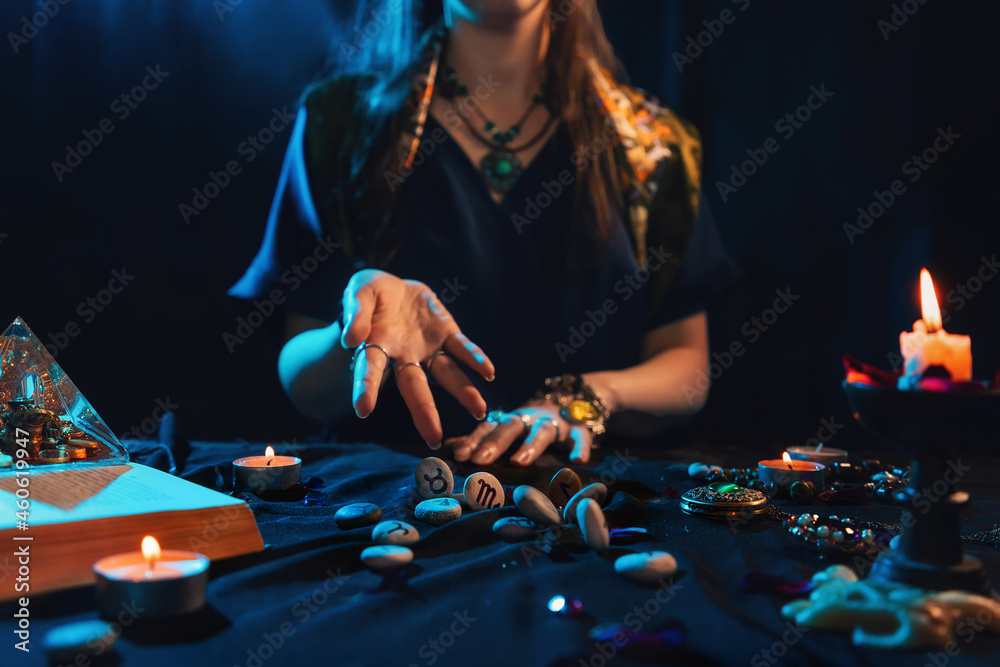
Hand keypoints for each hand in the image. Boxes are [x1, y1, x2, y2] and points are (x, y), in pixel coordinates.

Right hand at [341, 269, 494, 447]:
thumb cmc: (369, 294)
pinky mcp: (446, 333)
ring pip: (446, 374)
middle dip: (424, 412)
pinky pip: (461, 348)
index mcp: (376, 347)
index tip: (362, 410)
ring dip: (463, 391)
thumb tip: (352, 339)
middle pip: (414, 387)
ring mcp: (428, 348)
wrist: (393, 286)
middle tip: (433, 439)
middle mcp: (404, 356)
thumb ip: (356, 312)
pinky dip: (475, 359)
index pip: (370, 371)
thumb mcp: (358, 292)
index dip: (366, 389)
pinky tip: (489, 372)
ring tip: (479, 410)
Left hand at [446, 401, 593, 466]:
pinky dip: (580, 446)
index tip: (458, 456)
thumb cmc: (532, 425)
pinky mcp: (578, 429)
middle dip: (494, 444)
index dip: (473, 441)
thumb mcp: (508, 429)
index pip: (487, 428)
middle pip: (510, 428)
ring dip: (530, 445)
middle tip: (479, 460)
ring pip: (542, 431)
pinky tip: (579, 460)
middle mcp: (529, 419)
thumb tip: (447, 448)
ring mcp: (554, 423)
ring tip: (519, 462)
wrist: (574, 402)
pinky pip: (580, 436)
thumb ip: (482, 439)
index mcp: (509, 421)